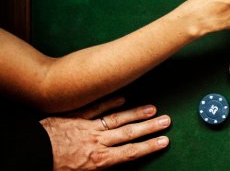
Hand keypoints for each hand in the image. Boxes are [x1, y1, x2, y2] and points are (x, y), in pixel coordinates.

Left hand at [39, 96, 168, 168]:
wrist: (30, 153)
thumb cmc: (52, 167)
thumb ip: (97, 167)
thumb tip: (112, 164)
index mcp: (98, 160)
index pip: (130, 153)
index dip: (148, 147)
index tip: (164, 141)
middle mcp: (97, 142)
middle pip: (128, 134)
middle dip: (149, 128)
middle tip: (167, 120)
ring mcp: (86, 127)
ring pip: (116, 119)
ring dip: (135, 113)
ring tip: (153, 108)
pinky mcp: (74, 117)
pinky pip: (94, 108)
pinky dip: (110, 101)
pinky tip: (123, 97)